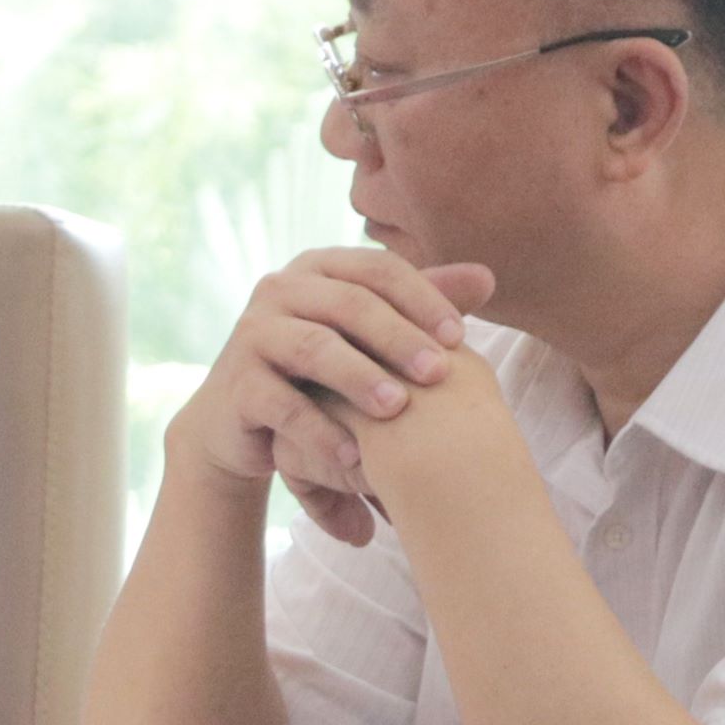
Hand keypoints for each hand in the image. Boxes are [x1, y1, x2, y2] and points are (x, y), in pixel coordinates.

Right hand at [170, 249, 494, 546]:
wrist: (244, 421)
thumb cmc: (322, 372)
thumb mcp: (369, 336)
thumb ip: (419, 306)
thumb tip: (488, 277)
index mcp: (317, 269)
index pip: (377, 269)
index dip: (421, 298)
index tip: (458, 338)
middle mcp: (279, 290)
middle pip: (348, 303)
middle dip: (398, 338)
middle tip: (438, 374)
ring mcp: (252, 335)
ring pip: (313, 347)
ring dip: (360, 378)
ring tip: (398, 409)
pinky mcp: (235, 385)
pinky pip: (282, 404)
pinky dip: (321, 430)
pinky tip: (355, 455)